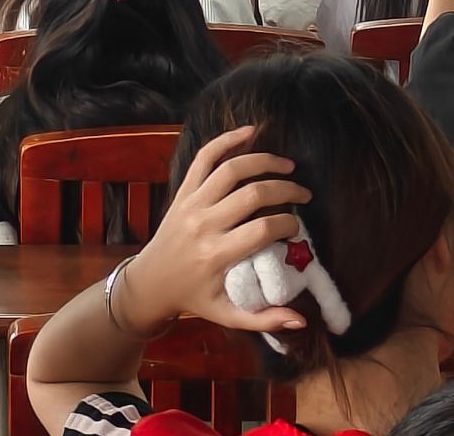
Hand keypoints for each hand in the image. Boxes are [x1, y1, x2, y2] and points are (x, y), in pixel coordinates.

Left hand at [112, 127, 310, 338]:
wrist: (150, 282)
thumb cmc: (194, 299)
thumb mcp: (227, 315)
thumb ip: (265, 319)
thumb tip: (302, 322)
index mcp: (215, 256)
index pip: (262, 230)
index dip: (287, 223)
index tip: (298, 227)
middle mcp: (203, 225)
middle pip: (252, 195)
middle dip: (285, 189)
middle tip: (304, 193)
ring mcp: (190, 204)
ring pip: (231, 170)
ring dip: (263, 161)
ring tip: (288, 166)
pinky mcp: (183, 191)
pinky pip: (204, 158)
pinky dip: (225, 140)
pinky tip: (250, 132)